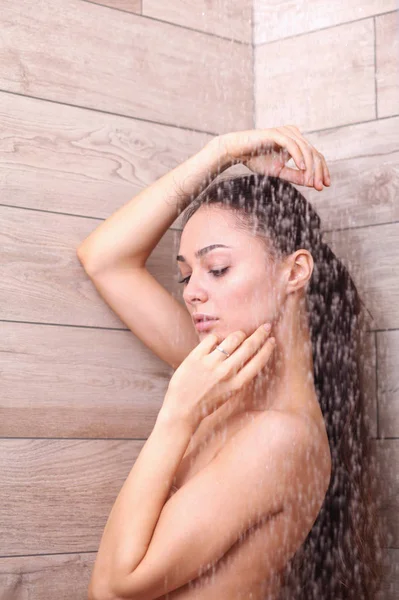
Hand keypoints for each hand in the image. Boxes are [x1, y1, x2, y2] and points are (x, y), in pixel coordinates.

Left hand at [162, 324, 275, 431]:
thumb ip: (239, 376)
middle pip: (249, 346)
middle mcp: (226, 373)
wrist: (182, 410)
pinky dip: (217, 338)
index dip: (267, 348)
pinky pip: (212, 339)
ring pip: (232, 339)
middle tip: (266, 326)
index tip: (272, 340)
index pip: (258, 361)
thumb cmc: (207, 402)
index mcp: (237, 384)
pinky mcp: (196, 357)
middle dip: (260, 334)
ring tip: (239, 335)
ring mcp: (211, 364)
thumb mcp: (229, 393)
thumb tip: (250, 354)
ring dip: (238, 334)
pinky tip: (216, 341)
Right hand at [210, 125, 330, 191]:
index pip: (315, 156)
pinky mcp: (277, 134)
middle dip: (318, 171)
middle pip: (314, 153)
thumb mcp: (279, 171)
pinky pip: (292, 146)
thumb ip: (295, 176)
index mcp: (297, 141)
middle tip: (319, 187)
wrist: (238, 151)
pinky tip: (302, 168)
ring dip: (310, 168)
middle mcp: (294, 134)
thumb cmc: (256, 159)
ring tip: (310, 182)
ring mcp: (286, 132)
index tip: (324, 185)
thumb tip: (311, 183)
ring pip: (305, 150)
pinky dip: (298, 157)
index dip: (322, 171)